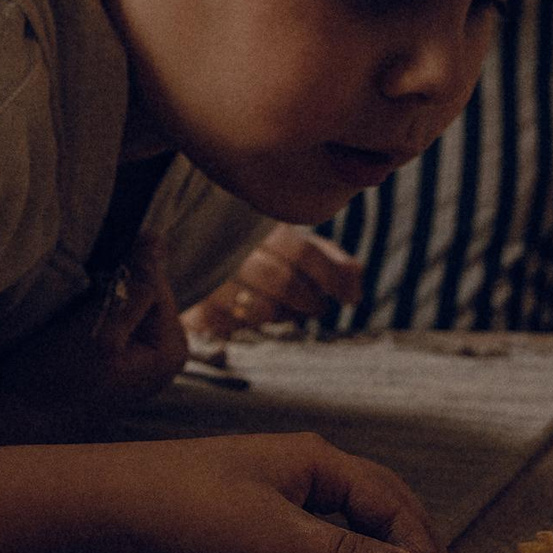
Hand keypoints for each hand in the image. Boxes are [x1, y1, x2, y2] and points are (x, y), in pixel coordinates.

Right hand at [0, 230, 190, 414]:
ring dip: (106, 289)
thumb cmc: (57, 378)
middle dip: (119, 279)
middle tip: (83, 282)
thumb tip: (157, 241)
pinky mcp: (122, 352)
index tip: (98, 263)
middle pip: (148, 290)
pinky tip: (78, 312)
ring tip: (77, 300)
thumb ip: (135, 289)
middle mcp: (165, 353)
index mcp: (170, 349)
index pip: (159, 285)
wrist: (20, 413)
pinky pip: (118, 312)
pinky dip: (100, 304)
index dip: (129, 267)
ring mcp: (144, 354)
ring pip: (130, 298)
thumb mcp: (100, 330)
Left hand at [82, 431, 455, 552]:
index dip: (423, 551)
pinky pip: (317, 543)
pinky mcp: (257, 526)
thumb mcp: (272, 534)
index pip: (392, 503)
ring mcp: (281, 498)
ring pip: (350, 525)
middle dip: (414, 550)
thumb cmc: (189, 506)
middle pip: (380, 508)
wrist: (111, 505)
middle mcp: (306, 473)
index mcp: (317, 460)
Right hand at [182, 224, 364, 338]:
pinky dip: (250, 326)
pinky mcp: (196, 303)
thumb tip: (356, 290)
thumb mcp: (296, 249)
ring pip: (258, 308)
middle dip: (308, 301)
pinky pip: (231, 325)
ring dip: (281, 316)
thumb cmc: (260, 255)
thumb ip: (330, 263)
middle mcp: (233, 245)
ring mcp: (211, 275)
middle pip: (281, 281)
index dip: (330, 276)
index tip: (348, 296)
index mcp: (262, 225)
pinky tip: (253, 317)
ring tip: (285, 311)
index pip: (301, 250)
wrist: (196, 252)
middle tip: (316, 307)